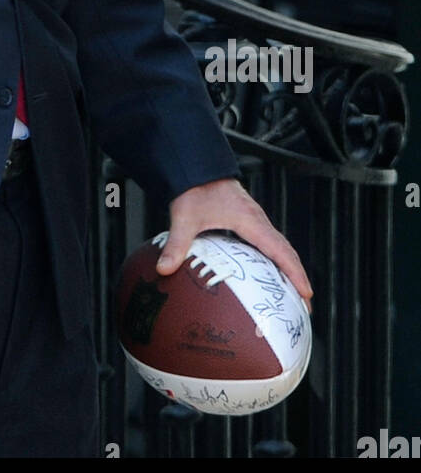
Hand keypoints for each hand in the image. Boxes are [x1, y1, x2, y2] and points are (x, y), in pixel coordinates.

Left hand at [157, 177, 312, 306]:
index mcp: (250, 221)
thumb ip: (177, 243)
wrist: (196, 167)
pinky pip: (269, 243)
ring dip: (289, 269)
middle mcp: (258, 221)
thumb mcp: (185, 217)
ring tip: (293, 294)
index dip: (295, 273)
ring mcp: (255, 220)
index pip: (280, 250)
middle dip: (298, 277)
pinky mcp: (248, 220)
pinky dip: (276, 260)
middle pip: (286, 252)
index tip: (307, 293)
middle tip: (305, 304)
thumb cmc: (194, 189)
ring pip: (280, 247)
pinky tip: (268, 274)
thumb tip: (164, 269)